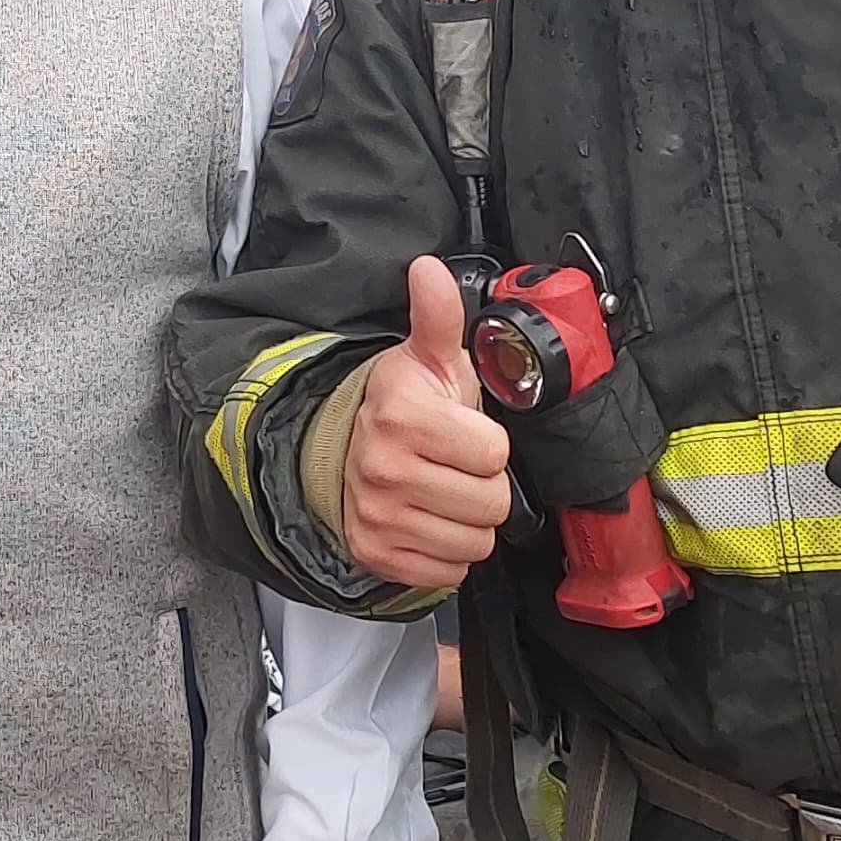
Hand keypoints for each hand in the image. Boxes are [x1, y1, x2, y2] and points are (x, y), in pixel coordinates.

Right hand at [341, 257, 514, 592]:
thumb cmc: (404, 407)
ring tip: (444, 493)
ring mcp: (378, 516)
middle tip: (456, 467)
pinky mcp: (376, 554)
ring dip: (469, 522)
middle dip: (483, 486)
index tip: (463, 434)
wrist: (346, 452)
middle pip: (490, 504)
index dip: (488, 444)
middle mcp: (384, 469)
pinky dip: (447, 552)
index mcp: (403, 417)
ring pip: (475, 542)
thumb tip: (429, 269)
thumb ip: (438, 316)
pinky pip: (449, 572)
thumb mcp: (427, 358)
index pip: (495, 454)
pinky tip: (430, 520)